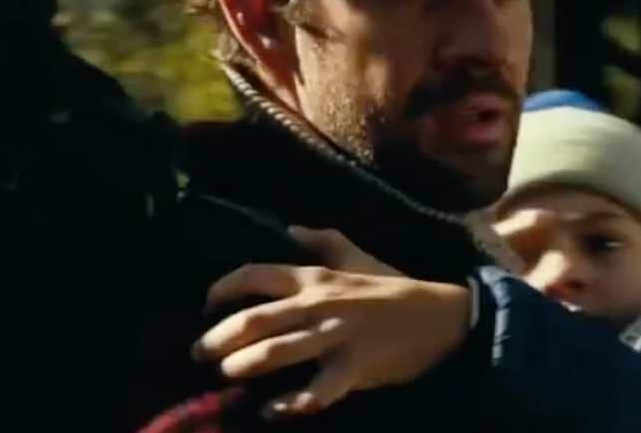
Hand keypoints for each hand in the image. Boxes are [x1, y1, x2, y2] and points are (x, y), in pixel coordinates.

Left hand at [194, 230, 471, 417]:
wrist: (441, 319)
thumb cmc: (394, 287)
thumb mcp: (358, 256)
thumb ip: (322, 240)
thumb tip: (288, 229)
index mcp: (316, 276)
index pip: (257, 274)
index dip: (224, 288)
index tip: (206, 304)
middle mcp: (319, 305)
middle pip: (256, 319)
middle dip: (220, 336)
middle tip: (199, 352)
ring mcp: (335, 338)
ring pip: (278, 352)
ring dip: (245, 365)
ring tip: (225, 374)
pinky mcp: (353, 370)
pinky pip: (315, 392)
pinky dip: (291, 404)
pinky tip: (271, 411)